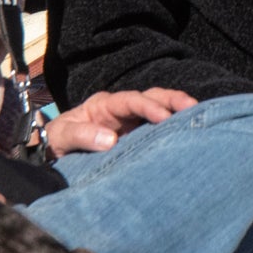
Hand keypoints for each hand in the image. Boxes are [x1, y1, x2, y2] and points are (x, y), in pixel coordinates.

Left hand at [44, 87, 196, 155]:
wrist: (53, 154)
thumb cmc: (56, 142)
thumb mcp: (61, 136)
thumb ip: (81, 135)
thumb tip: (110, 140)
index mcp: (103, 105)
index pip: (131, 100)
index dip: (149, 106)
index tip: (164, 118)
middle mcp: (121, 110)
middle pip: (151, 97)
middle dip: (173, 100)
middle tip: (194, 108)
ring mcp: (131, 123)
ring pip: (160, 110)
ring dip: (178, 112)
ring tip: (199, 119)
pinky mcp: (137, 138)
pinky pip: (158, 131)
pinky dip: (174, 130)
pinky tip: (189, 135)